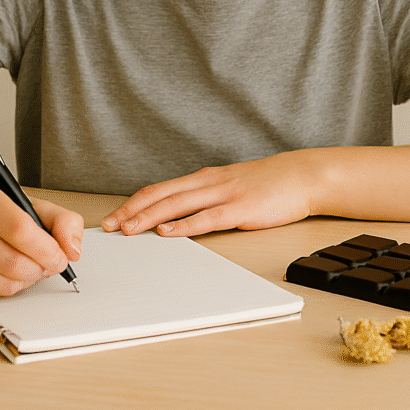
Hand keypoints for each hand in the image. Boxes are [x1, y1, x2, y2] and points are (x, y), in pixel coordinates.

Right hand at [0, 183, 83, 296]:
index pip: (20, 229)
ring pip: (2, 283)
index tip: (60, 257)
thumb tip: (73, 250)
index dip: (47, 249)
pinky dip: (8, 288)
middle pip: (13, 262)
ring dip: (26, 281)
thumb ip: (61, 220)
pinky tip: (9, 273)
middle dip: (39, 269)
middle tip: (47, 264)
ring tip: (30, 267)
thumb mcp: (28, 203)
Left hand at [101, 150, 318, 237]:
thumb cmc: (264, 184)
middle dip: (132, 211)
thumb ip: (204, 198)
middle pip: (161, 195)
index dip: (133, 203)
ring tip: (129, 229)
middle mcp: (208, 182)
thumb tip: (177, 217)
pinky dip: (186, 225)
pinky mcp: (241, 208)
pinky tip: (170, 233)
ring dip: (150, 217)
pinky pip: (208, 217)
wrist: (300, 176)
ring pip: (178, 204)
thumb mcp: (227, 186)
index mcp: (202, 178)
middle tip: (109, 226)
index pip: (159, 189)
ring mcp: (224, 193)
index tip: (112, 218)